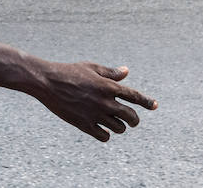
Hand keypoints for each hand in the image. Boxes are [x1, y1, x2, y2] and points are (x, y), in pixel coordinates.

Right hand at [31, 61, 156, 141]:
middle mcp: (105, 102)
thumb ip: (110, 72)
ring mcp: (95, 115)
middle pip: (131, 116)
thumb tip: (126, 72)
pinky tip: (102, 129)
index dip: (147, 102)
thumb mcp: (91, 68)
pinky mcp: (84, 125)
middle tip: (132, 120)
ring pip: (119, 128)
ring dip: (120, 126)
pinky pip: (104, 136)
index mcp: (108, 86)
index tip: (155, 106)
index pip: (135, 96)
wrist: (47, 82)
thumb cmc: (69, 71)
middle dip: (134, 119)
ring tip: (115, 122)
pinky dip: (106, 134)